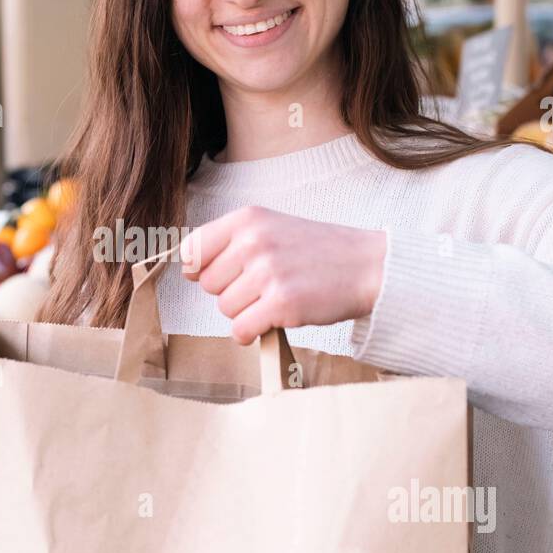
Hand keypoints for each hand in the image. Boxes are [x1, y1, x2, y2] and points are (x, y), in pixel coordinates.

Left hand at [177, 206, 386, 344]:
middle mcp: (253, 242)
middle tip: (266, 284)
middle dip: (231, 291)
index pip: (191, 250)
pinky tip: (273, 319)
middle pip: (207, 285)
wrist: (367, 266)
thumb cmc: (316, 251)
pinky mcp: (281, 303)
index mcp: (247, 219)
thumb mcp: (271, 229)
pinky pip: (241, 330)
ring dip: (247, 312)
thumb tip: (185, 270)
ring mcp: (267, 272)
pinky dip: (253, 333)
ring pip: (225, 309)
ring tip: (278, 296)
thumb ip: (229, 243)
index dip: (197, 270)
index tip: (221, 275)